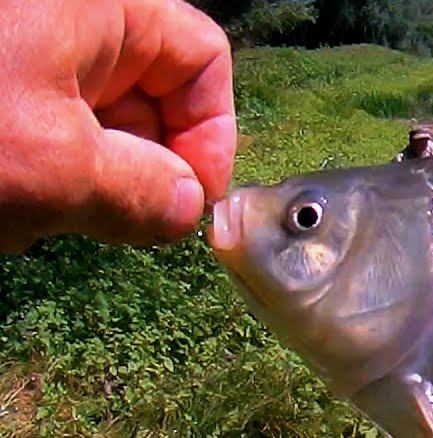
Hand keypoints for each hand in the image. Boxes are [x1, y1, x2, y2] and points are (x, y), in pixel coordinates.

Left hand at [0, 0, 234, 252]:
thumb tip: (186, 208)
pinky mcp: (0, 86)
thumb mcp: (54, 170)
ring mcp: (26, 50)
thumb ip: (141, 192)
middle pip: (153, 95)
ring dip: (85, 180)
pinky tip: (8, 200)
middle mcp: (70, 19)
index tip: (190, 201)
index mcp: (101, 6)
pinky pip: (45, 130)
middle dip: (144, 167)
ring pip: (98, 121)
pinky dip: (39, 174)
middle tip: (118, 220)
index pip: (203, 58)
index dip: (211, 135)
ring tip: (39, 208)